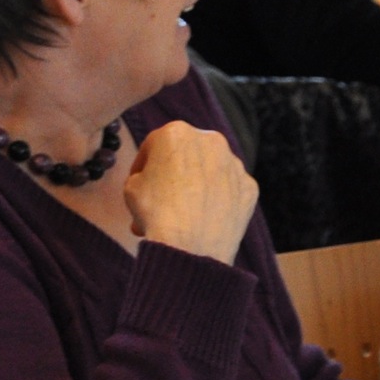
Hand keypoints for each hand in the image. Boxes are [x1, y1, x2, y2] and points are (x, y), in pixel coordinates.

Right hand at [121, 120, 256, 262]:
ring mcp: (234, 164)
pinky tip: (202, 219)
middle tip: (160, 198)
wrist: (190, 246)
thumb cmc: (156, 212)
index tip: (139, 182)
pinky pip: (228, 190)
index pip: (153, 145)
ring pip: (209, 170)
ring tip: (181, 214)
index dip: (142, 166)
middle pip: (186, 154)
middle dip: (173, 173)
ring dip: (196, 185)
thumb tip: (154, 177)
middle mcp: (210, 140)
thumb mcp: (130, 186)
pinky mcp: (249, 186)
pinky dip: (217, 200)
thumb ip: (144, 172)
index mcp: (176, 132)